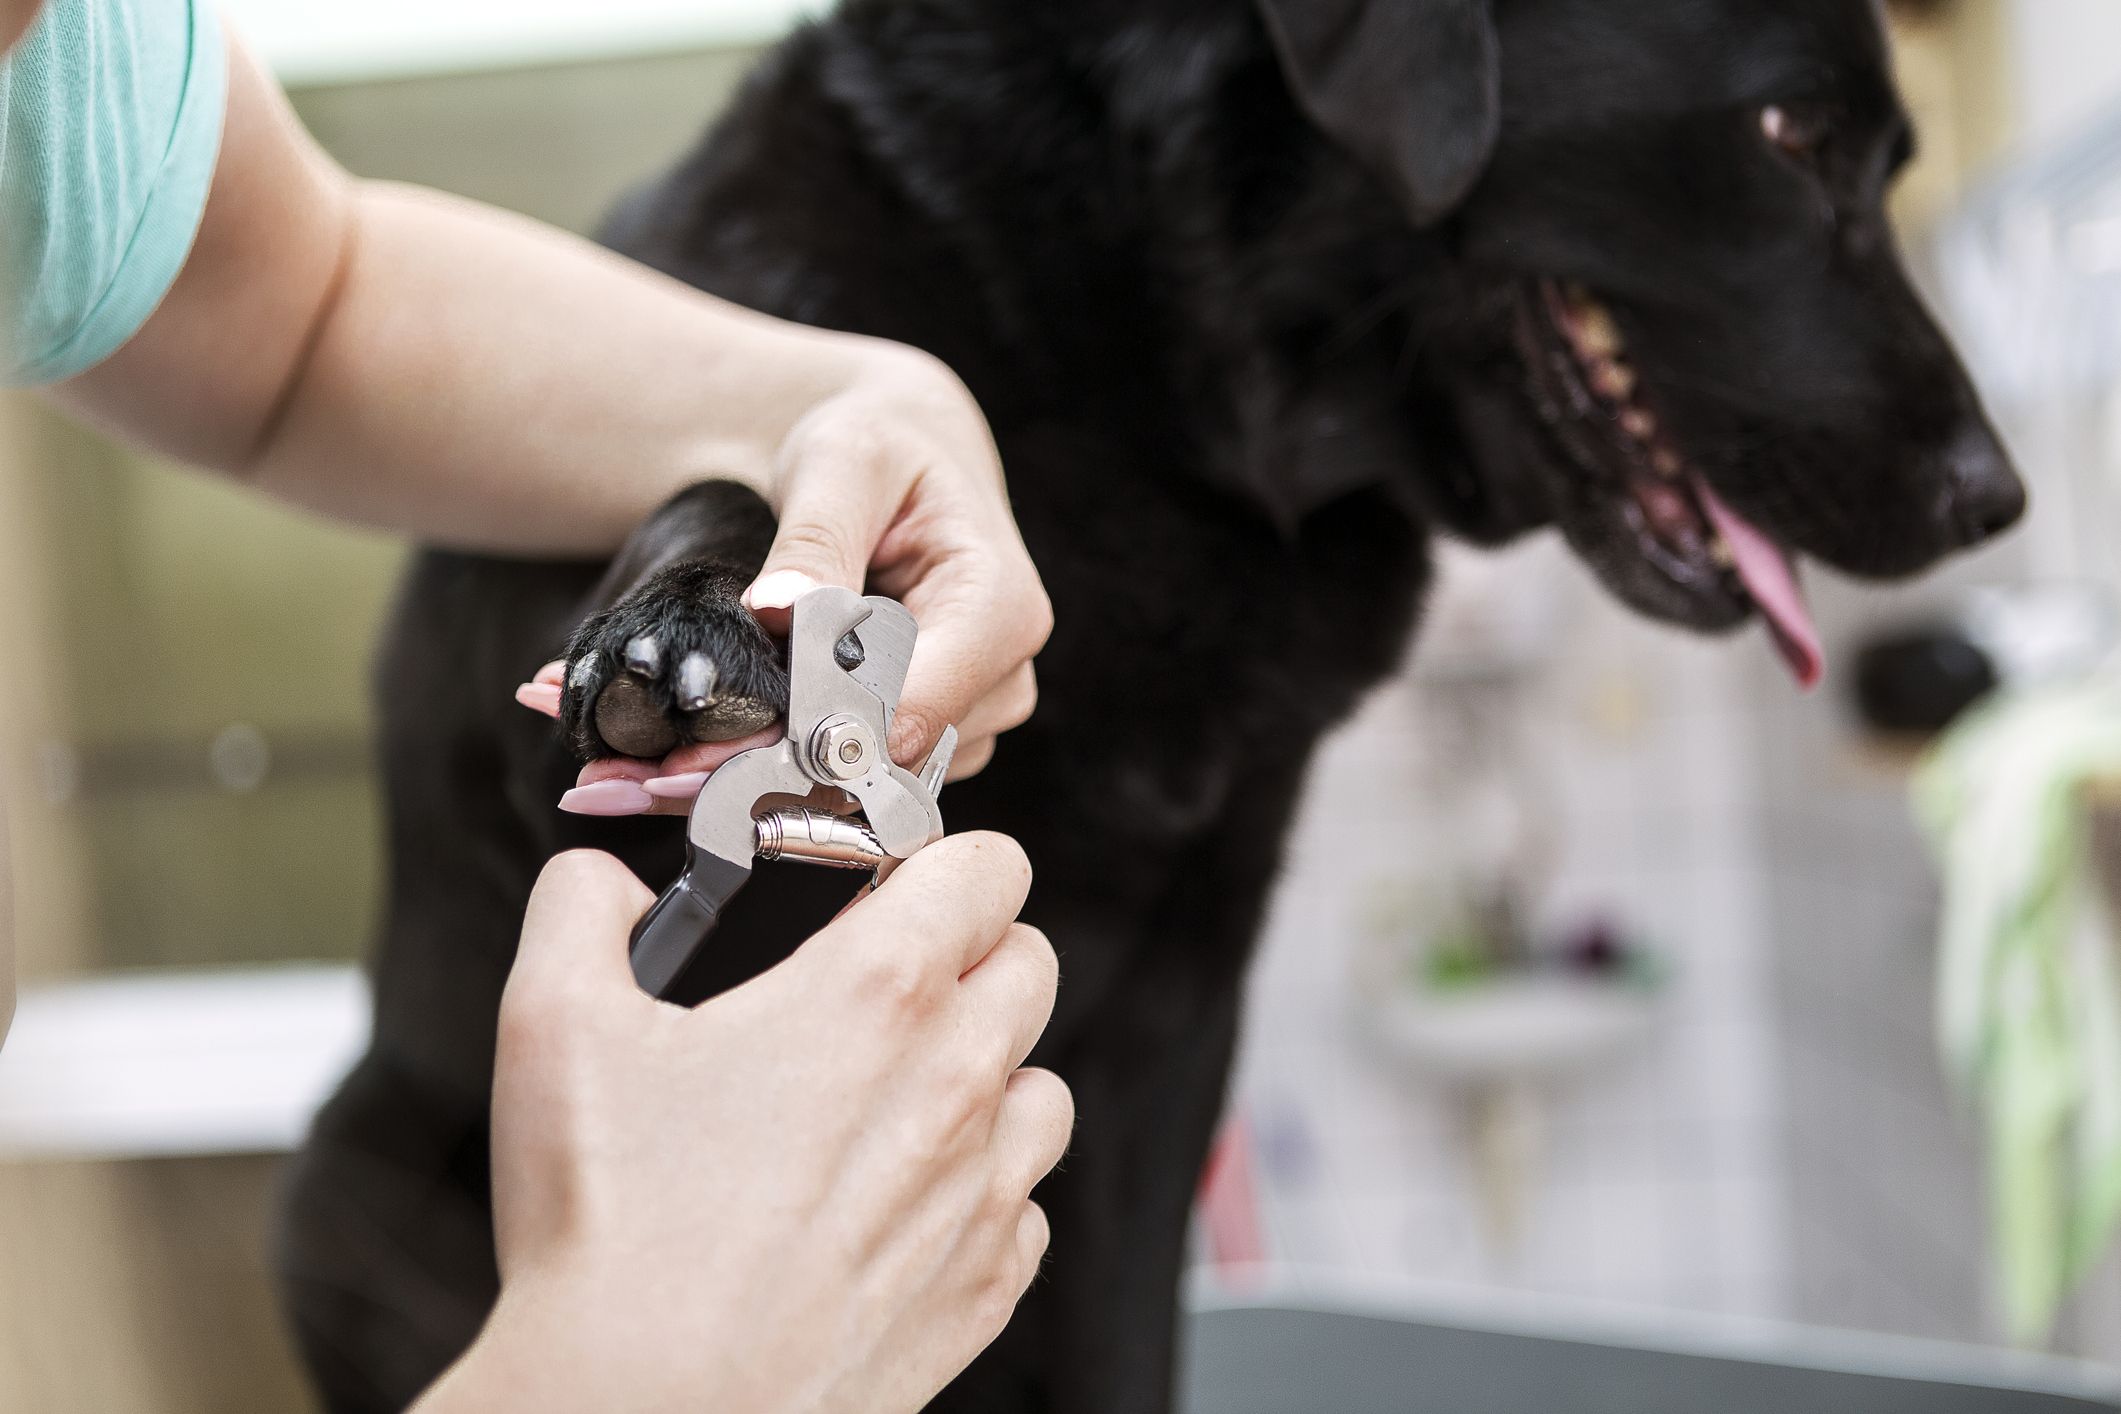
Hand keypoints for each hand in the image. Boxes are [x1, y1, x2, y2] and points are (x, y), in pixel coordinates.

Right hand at [417, 835, 1071, 1413]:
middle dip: (970, 954)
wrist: (644, 1412)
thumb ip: (581, 910)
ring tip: (891, 1099)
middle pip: (1032, 963)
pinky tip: (894, 1203)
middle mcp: (955, 1083)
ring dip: (988, 1075)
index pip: (991, 868)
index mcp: (877, 994)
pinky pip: (1024, 1206)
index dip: (944, 860)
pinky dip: (980, 1192)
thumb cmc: (610, 1233)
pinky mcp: (985, 1285)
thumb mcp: (554, 1025)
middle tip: (883, 987)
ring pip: (1043, 1086)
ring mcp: (983, 1191)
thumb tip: (603, 885)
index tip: (897, 882)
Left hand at [516, 348, 1049, 815]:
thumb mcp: (842, 462)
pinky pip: (844, 771)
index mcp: (1000, 609)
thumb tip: (778, 610)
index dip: (806, 740)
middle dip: (753, 774)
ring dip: (748, 781)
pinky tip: (675, 760)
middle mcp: (1001, 679)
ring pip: (854, 780)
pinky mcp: (923, 735)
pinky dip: (763, 769)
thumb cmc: (879, 442)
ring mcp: (968, 717)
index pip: (910, 706)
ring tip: (631, 770)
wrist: (902, 453)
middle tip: (630, 779)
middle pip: (876, 759)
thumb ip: (815, 538)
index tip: (698, 758)